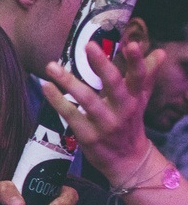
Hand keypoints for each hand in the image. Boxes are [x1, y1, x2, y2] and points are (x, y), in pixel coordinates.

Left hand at [43, 41, 164, 185]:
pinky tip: (45, 86)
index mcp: (134, 98)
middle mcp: (123, 110)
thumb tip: (158, 52)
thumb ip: (146, 75)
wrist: (127, 161)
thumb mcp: (139, 100)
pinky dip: (57, 101)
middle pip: (114, 85)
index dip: (136, 62)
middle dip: (103, 65)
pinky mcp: (88, 136)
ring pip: (88, 100)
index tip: (131, 44)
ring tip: (52, 66)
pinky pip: (70, 115)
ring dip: (69, 82)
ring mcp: (105, 124)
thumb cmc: (129, 124)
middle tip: (89, 45)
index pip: (139, 77)